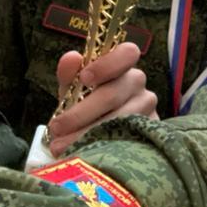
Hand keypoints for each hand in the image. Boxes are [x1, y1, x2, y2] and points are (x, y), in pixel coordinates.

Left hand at [46, 42, 157, 156]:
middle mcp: (139, 86)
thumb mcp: (75, 91)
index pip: (127, 53)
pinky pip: (127, 141)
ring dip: (87, 134)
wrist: (101, 141)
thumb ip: (71, 74)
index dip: (107, 64)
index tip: (85, 78)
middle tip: (57, 127)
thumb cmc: (87, 109)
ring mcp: (147, 111)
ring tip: (61, 146)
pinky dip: (102, 148)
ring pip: (120, 120)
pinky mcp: (149, 136)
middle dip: (82, 111)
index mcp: (124, 68)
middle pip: (116, 92)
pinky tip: (84, 153)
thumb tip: (72, 58)